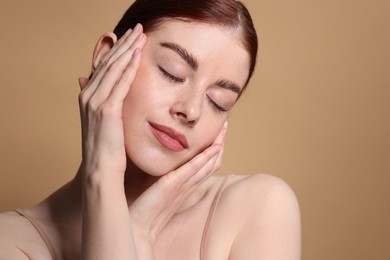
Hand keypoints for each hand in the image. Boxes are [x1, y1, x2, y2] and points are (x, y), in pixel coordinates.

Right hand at [78, 24, 146, 180]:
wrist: (102, 170)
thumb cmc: (107, 148)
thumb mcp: (103, 121)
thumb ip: (102, 101)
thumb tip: (93, 84)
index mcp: (88, 96)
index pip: (104, 66)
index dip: (118, 50)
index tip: (132, 38)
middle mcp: (88, 95)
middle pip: (108, 62)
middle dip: (124, 44)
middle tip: (138, 29)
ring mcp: (95, 102)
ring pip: (114, 68)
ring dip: (128, 49)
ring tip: (141, 34)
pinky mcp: (107, 110)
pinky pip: (120, 83)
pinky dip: (129, 67)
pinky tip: (138, 54)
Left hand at [129, 121, 227, 242]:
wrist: (138, 227)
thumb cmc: (146, 210)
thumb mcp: (159, 190)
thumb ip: (166, 180)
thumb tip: (165, 167)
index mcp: (186, 186)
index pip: (206, 166)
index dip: (214, 150)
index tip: (217, 133)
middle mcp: (189, 185)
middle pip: (212, 163)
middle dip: (220, 144)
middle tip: (225, 126)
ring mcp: (183, 185)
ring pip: (207, 164)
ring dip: (217, 146)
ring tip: (223, 129)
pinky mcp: (174, 184)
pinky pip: (193, 169)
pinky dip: (205, 157)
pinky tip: (214, 146)